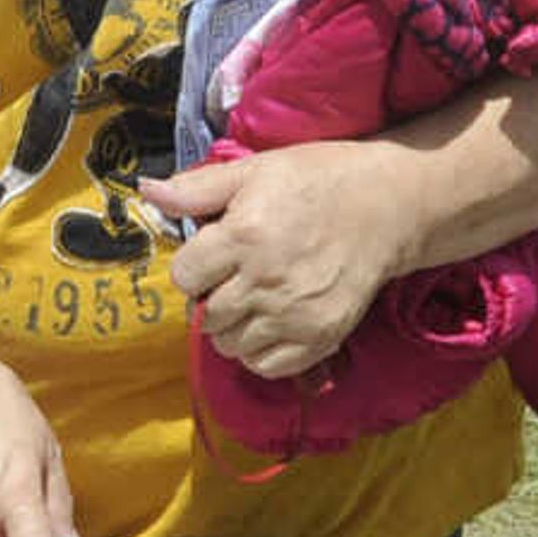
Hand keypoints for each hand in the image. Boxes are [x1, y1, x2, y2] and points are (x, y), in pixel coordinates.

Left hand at [143, 140, 417, 380]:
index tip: (214, 255)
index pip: (185, 278)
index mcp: (244, 237)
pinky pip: (266, 366)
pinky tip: (271, 323)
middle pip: (206, 317)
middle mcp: (266, 281)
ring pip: (231, 346)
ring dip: (233, 327)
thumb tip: (147, 192)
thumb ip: (198, 188)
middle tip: (235, 277)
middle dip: (212, 298)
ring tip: (254, 299)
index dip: (195, 266)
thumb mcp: (255, 171)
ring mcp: (294, 314)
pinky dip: (260, 351)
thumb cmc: (319, 181)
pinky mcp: (320, 337)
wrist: (389, 206)